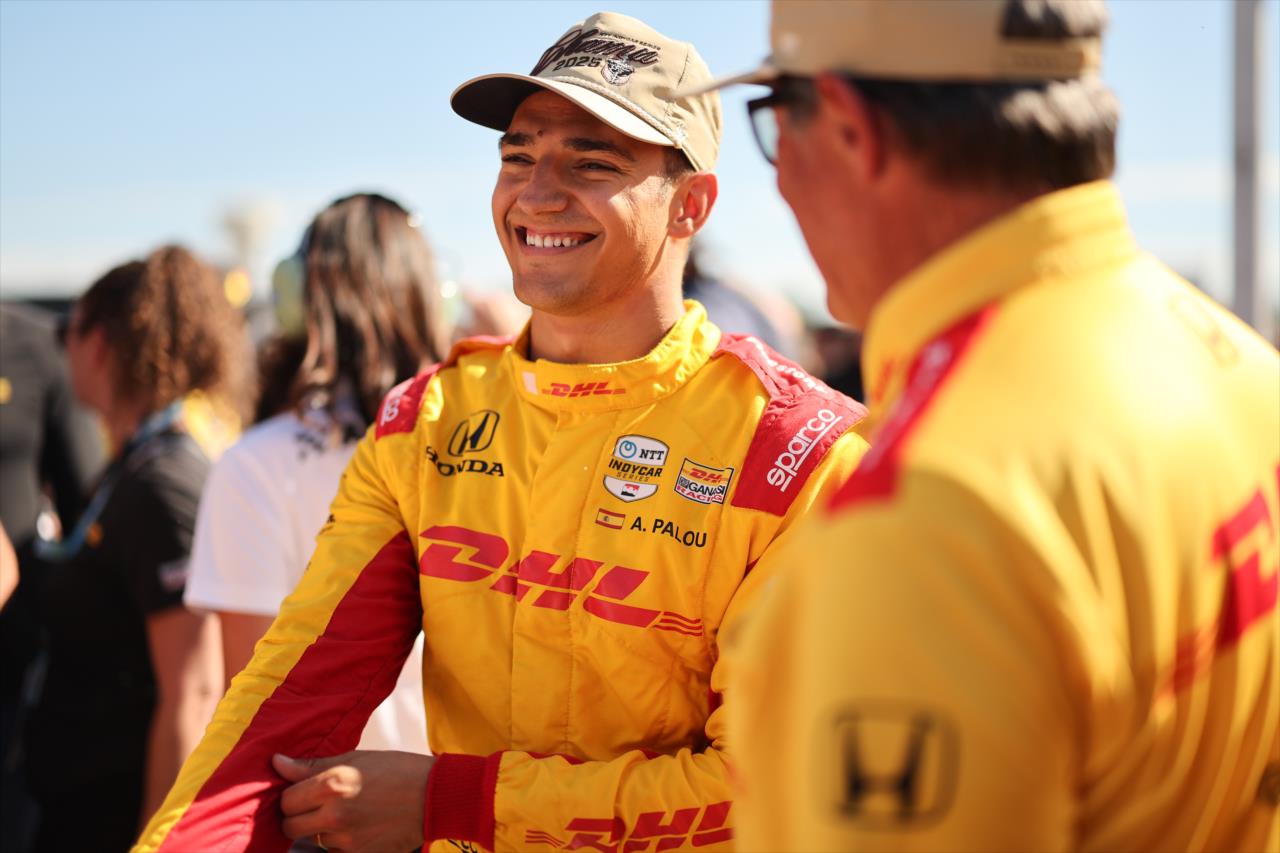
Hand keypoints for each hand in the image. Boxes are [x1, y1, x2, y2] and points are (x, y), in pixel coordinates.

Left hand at [274, 750, 433, 851]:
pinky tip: (355, 827)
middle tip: (314, 805)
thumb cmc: (397, 770)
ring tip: (342, 814)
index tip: (302, 791)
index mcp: (332, 785)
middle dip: (297, 816)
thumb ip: (312, 765)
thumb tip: (277, 763)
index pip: (286, 800)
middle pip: (289, 826)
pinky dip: (337, 842)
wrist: (434, 797)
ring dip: (319, 829)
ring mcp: (346, 841)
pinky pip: (332, 852)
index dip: (292, 795)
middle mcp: (334, 815)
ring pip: (311, 840)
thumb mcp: (355, 757)